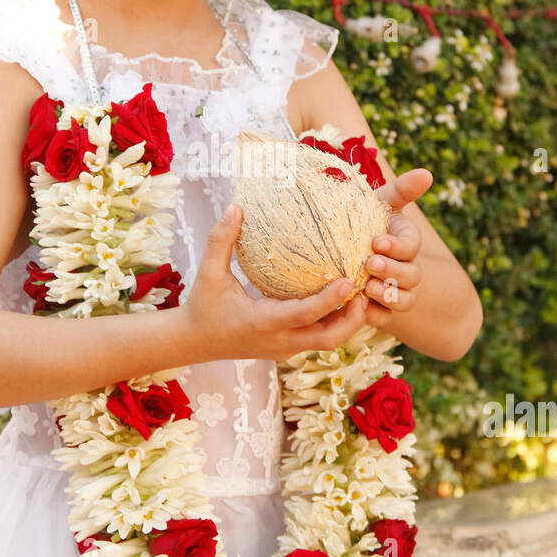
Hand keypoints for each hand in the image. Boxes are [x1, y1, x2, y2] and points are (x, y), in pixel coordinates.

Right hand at [183, 204, 368, 362]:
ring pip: (327, 342)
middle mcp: (278, 341)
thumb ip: (221, 239)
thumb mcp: (208, 273)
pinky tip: (339, 300)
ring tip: (358, 293)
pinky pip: (317, 340)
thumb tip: (235, 206)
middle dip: (353, 319)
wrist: (193, 342)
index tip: (347, 280)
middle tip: (364, 290)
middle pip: (328, 339)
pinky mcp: (285, 350)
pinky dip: (333, 323)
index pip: (304, 315)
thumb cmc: (202, 306)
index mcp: (262, 322)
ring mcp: (284, 349)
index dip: (329, 300)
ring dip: (347, 322)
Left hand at [363, 168, 432, 328]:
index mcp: (407, 241)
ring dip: (388, 295)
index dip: (397, 246)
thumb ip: (402, 189)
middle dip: (392, 270)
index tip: (376, 241)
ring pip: (404, 300)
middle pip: (411, 275)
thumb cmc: (365, 220)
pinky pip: (384, 317)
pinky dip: (374, 314)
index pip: (411, 245)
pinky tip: (358, 307)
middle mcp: (407, 268)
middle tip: (370, 263)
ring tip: (366, 287)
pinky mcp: (381, 309)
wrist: (345, 248)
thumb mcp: (381, 202)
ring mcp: (397, 290)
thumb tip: (428, 173)